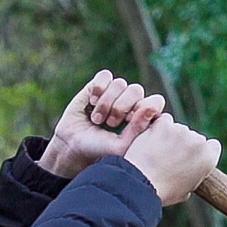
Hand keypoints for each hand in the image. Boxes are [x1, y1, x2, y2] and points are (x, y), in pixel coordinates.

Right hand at [37, 69, 164, 178]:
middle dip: (120, 108)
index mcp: (142, 118)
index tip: (128, 123)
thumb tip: (154, 104)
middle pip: (136, 90)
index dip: (142, 109)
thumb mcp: (121, 145)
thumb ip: (140, 127)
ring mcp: (114, 93)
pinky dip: (98, 89)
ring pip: (119, 84)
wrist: (72, 147)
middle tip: (110, 124)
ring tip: (97, 119)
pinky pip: (105, 76)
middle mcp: (130, 103)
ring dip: (105, 103)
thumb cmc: (99, 150)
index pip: (154, 101)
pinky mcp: (97, 86)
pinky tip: (91, 102)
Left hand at [123, 114, 221, 205]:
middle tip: (166, 158)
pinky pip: (164, 120)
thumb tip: (189, 171)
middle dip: (183, 144)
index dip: (200, 151)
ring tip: (154, 154)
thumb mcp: (185, 191)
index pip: (212, 146)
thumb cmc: (161, 192)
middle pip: (194, 136)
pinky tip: (150, 141)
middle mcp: (198, 142)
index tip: (189, 156)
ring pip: (177, 128)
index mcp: (208, 159)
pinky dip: (157, 127)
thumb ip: (193, 175)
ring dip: (169, 136)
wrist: (140, 186)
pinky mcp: (163, 125)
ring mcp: (181, 131)